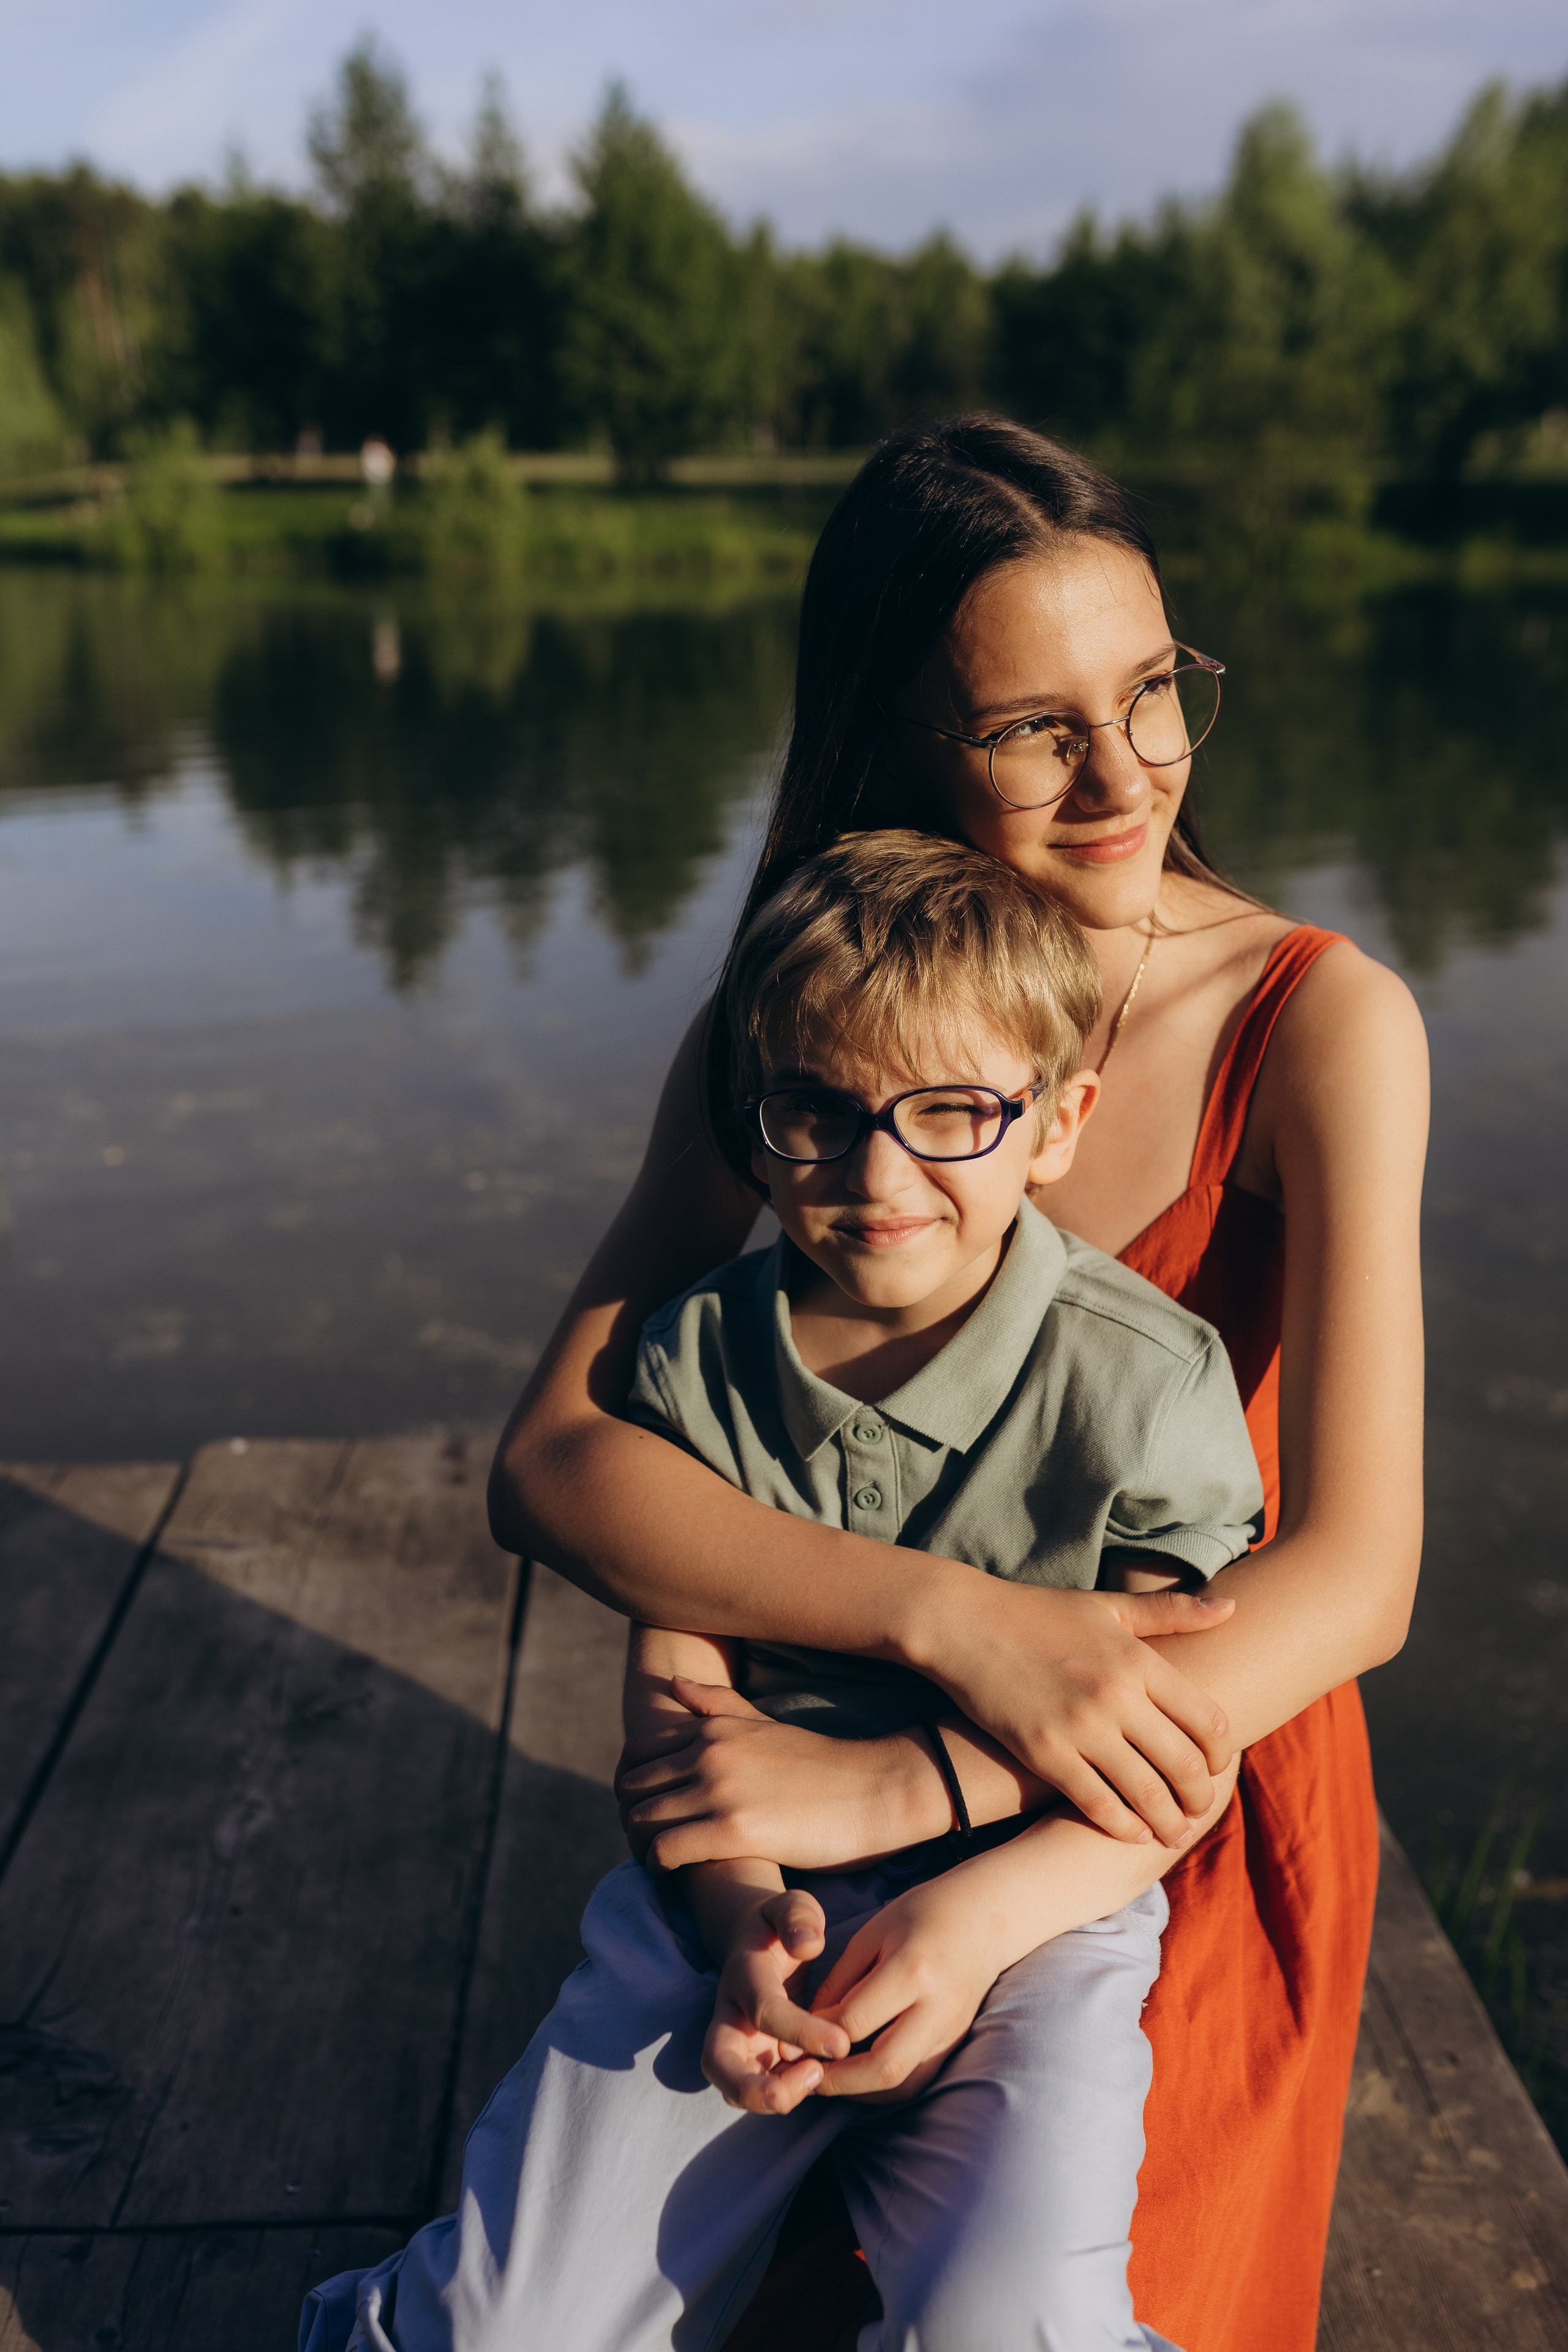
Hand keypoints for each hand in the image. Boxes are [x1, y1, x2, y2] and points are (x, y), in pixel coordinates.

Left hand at [619, 1679, 916, 1870]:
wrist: (873, 1791)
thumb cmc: (821, 1764)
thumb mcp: (764, 1724)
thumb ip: (717, 1704)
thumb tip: (672, 1684)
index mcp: (713, 1728)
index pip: (637, 1755)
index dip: (632, 1789)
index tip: (648, 1812)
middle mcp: (710, 1752)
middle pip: (631, 1789)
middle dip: (630, 1818)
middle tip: (649, 1842)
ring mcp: (720, 1789)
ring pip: (642, 1821)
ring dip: (642, 1846)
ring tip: (660, 1860)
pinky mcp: (734, 1829)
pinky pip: (666, 1850)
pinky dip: (659, 1866)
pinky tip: (677, 1873)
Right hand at [702, 1891, 851, 2112]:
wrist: (756, 1940)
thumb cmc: (782, 1924)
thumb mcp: (791, 1904)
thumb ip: (797, 1915)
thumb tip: (807, 1943)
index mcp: (743, 1975)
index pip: (763, 2010)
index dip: (800, 2030)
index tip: (841, 2044)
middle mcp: (730, 2015)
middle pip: (718, 2063)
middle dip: (752, 2088)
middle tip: (803, 2088)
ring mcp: (737, 2042)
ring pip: (732, 2087)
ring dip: (771, 2098)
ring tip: (819, 2079)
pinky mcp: (752, 2060)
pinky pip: (757, 2091)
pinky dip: (784, 2096)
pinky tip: (820, 2080)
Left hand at [808, 1873, 997, 2104]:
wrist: (983, 1919)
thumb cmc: (922, 1915)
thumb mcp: (872, 1934)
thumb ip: (841, 1980)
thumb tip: (809, 2025)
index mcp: (912, 1970)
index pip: (856, 2020)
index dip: (817, 2033)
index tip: (792, 2034)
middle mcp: (936, 2008)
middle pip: (884, 2067)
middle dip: (838, 2081)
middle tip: (804, 2074)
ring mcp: (950, 2031)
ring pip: (902, 2083)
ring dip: (859, 2090)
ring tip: (827, 2079)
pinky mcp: (955, 2043)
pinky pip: (917, 2079)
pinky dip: (884, 2086)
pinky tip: (858, 2076)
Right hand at [918, 1581, 1235, 1847]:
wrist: (963, 1623)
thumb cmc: (1037, 1613)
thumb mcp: (1108, 1607)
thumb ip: (1172, 1612)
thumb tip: (1234, 1606)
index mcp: (1138, 1660)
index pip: (1207, 1720)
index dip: (1221, 1753)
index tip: (1215, 1765)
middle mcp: (1116, 1695)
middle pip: (1184, 1765)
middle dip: (1199, 1796)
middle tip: (1198, 1808)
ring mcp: (1080, 1727)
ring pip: (1146, 1793)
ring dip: (1169, 1822)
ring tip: (1173, 1833)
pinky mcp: (1044, 1752)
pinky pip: (1097, 1804)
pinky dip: (1123, 1826)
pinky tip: (1132, 1831)